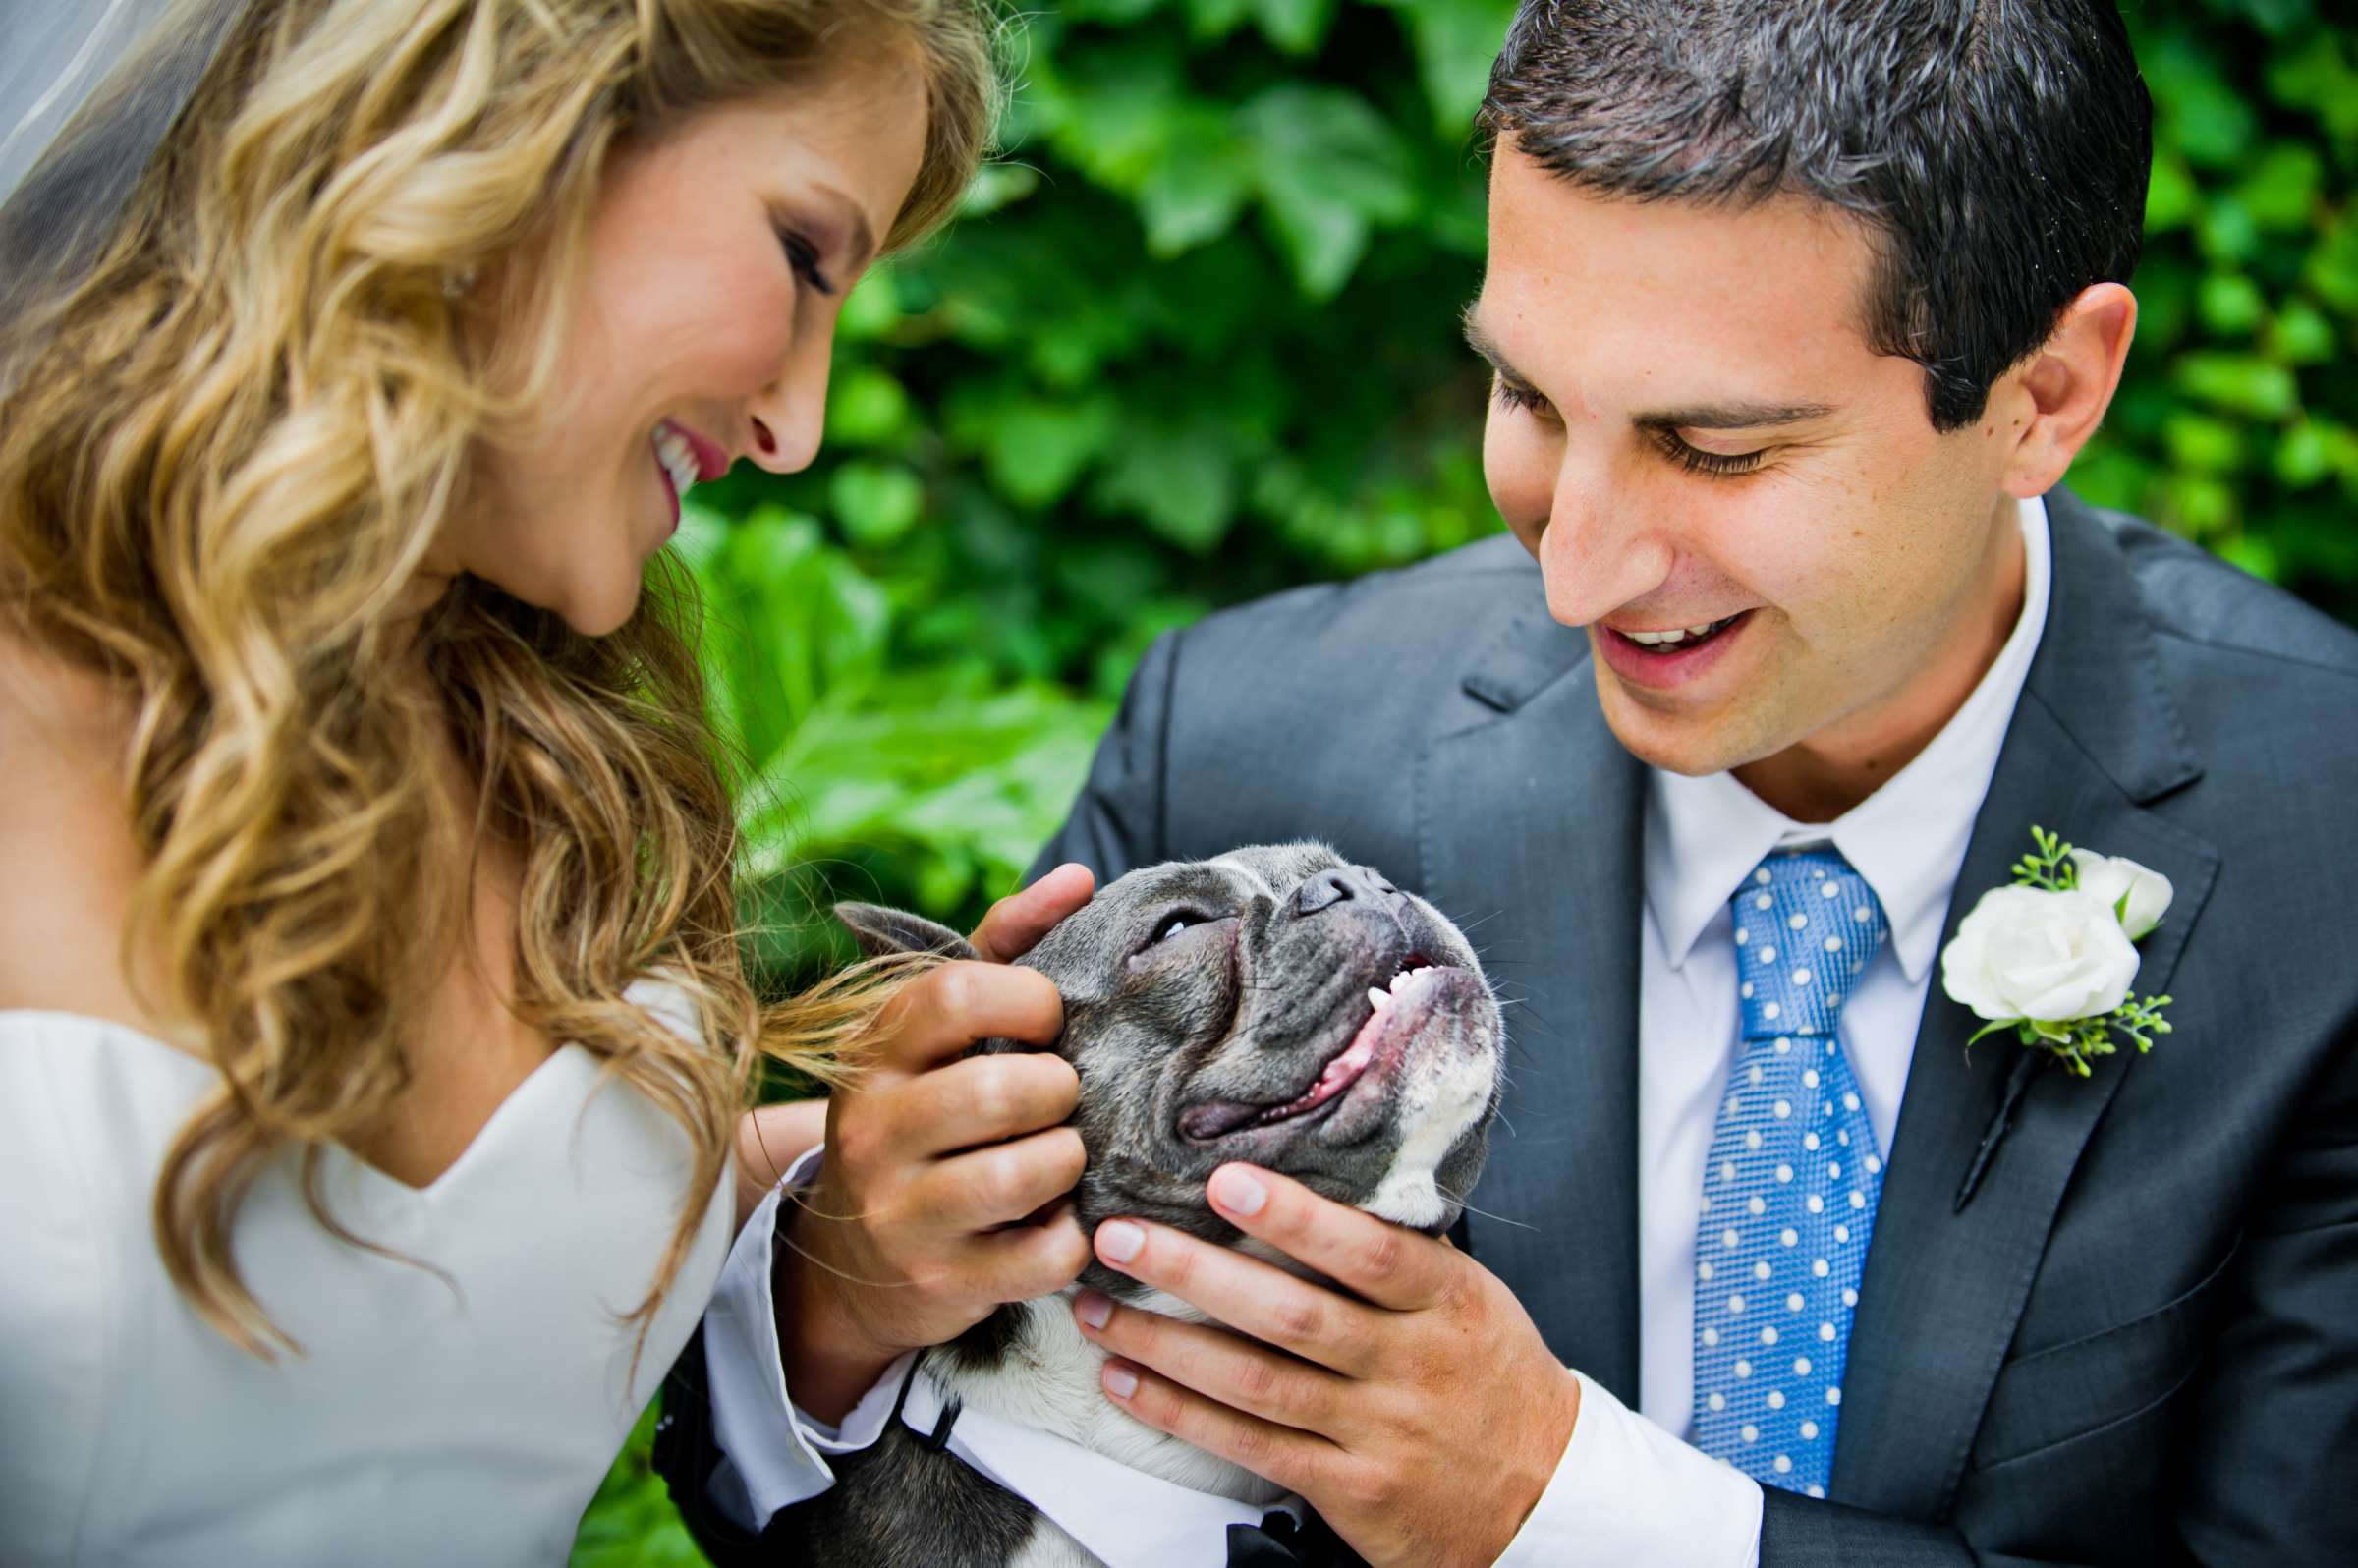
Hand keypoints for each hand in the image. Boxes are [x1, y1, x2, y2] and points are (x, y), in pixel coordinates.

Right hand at [780, 864, 1097, 1421]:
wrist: (852, 1258)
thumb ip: (1008, 945)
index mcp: (875, 1051)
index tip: (1048, 1021)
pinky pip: (1045, 1254)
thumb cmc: (925, 1111)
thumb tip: (1079, 878)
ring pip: (1025, 1172)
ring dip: (1068, 1161)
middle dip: (1060, 1090)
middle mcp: (875, 1128)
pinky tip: (1056, 1221)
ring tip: (1060, 1156)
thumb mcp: (941, 1029)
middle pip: (1003, 1089)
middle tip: (1061, 1099)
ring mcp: (902, 1212)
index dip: (1028, 999)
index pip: (954, 993)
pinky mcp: (940, 1283)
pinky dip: (1072, 1237)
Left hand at [1073, 1163, 1580, 1567]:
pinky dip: (1181, 1414)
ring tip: (1095, 1305)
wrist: (1542, 1495)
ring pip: (1256, 1384)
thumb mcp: (1470, 1295)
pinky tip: (1127, 1381)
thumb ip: (1397, 1244)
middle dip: (1195, 1274)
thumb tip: (1311, 1164)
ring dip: (1163, 1343)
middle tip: (1118, 1235)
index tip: (1224, 1181)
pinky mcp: (1349, 1490)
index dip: (1295, 1218)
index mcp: (1443, 1301)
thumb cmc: (1489, 1372)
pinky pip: (1251, 1448)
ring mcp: (1377, 1433)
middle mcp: (1409, 1365)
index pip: (1367, 1253)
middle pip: (1291, 1316)